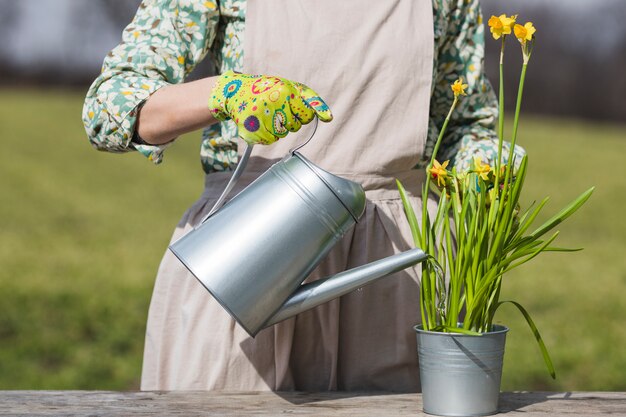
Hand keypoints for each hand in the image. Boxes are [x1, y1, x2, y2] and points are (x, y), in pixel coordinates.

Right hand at [208, 70, 332, 144]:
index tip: (289, 106)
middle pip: (294, 127)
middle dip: (287, 121)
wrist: (234, 93)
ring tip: (264, 114)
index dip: (300, 113)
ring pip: (281, 135)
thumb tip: (329, 118)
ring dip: (276, 128)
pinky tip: (257, 122)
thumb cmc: (268, 90)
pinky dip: (265, 134)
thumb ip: (311, 100)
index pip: (306, 115)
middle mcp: (274, 103)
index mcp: (286, 91)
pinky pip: (269, 140)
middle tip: (274, 109)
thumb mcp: (290, 87)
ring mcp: (262, 118)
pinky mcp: (252, 130)